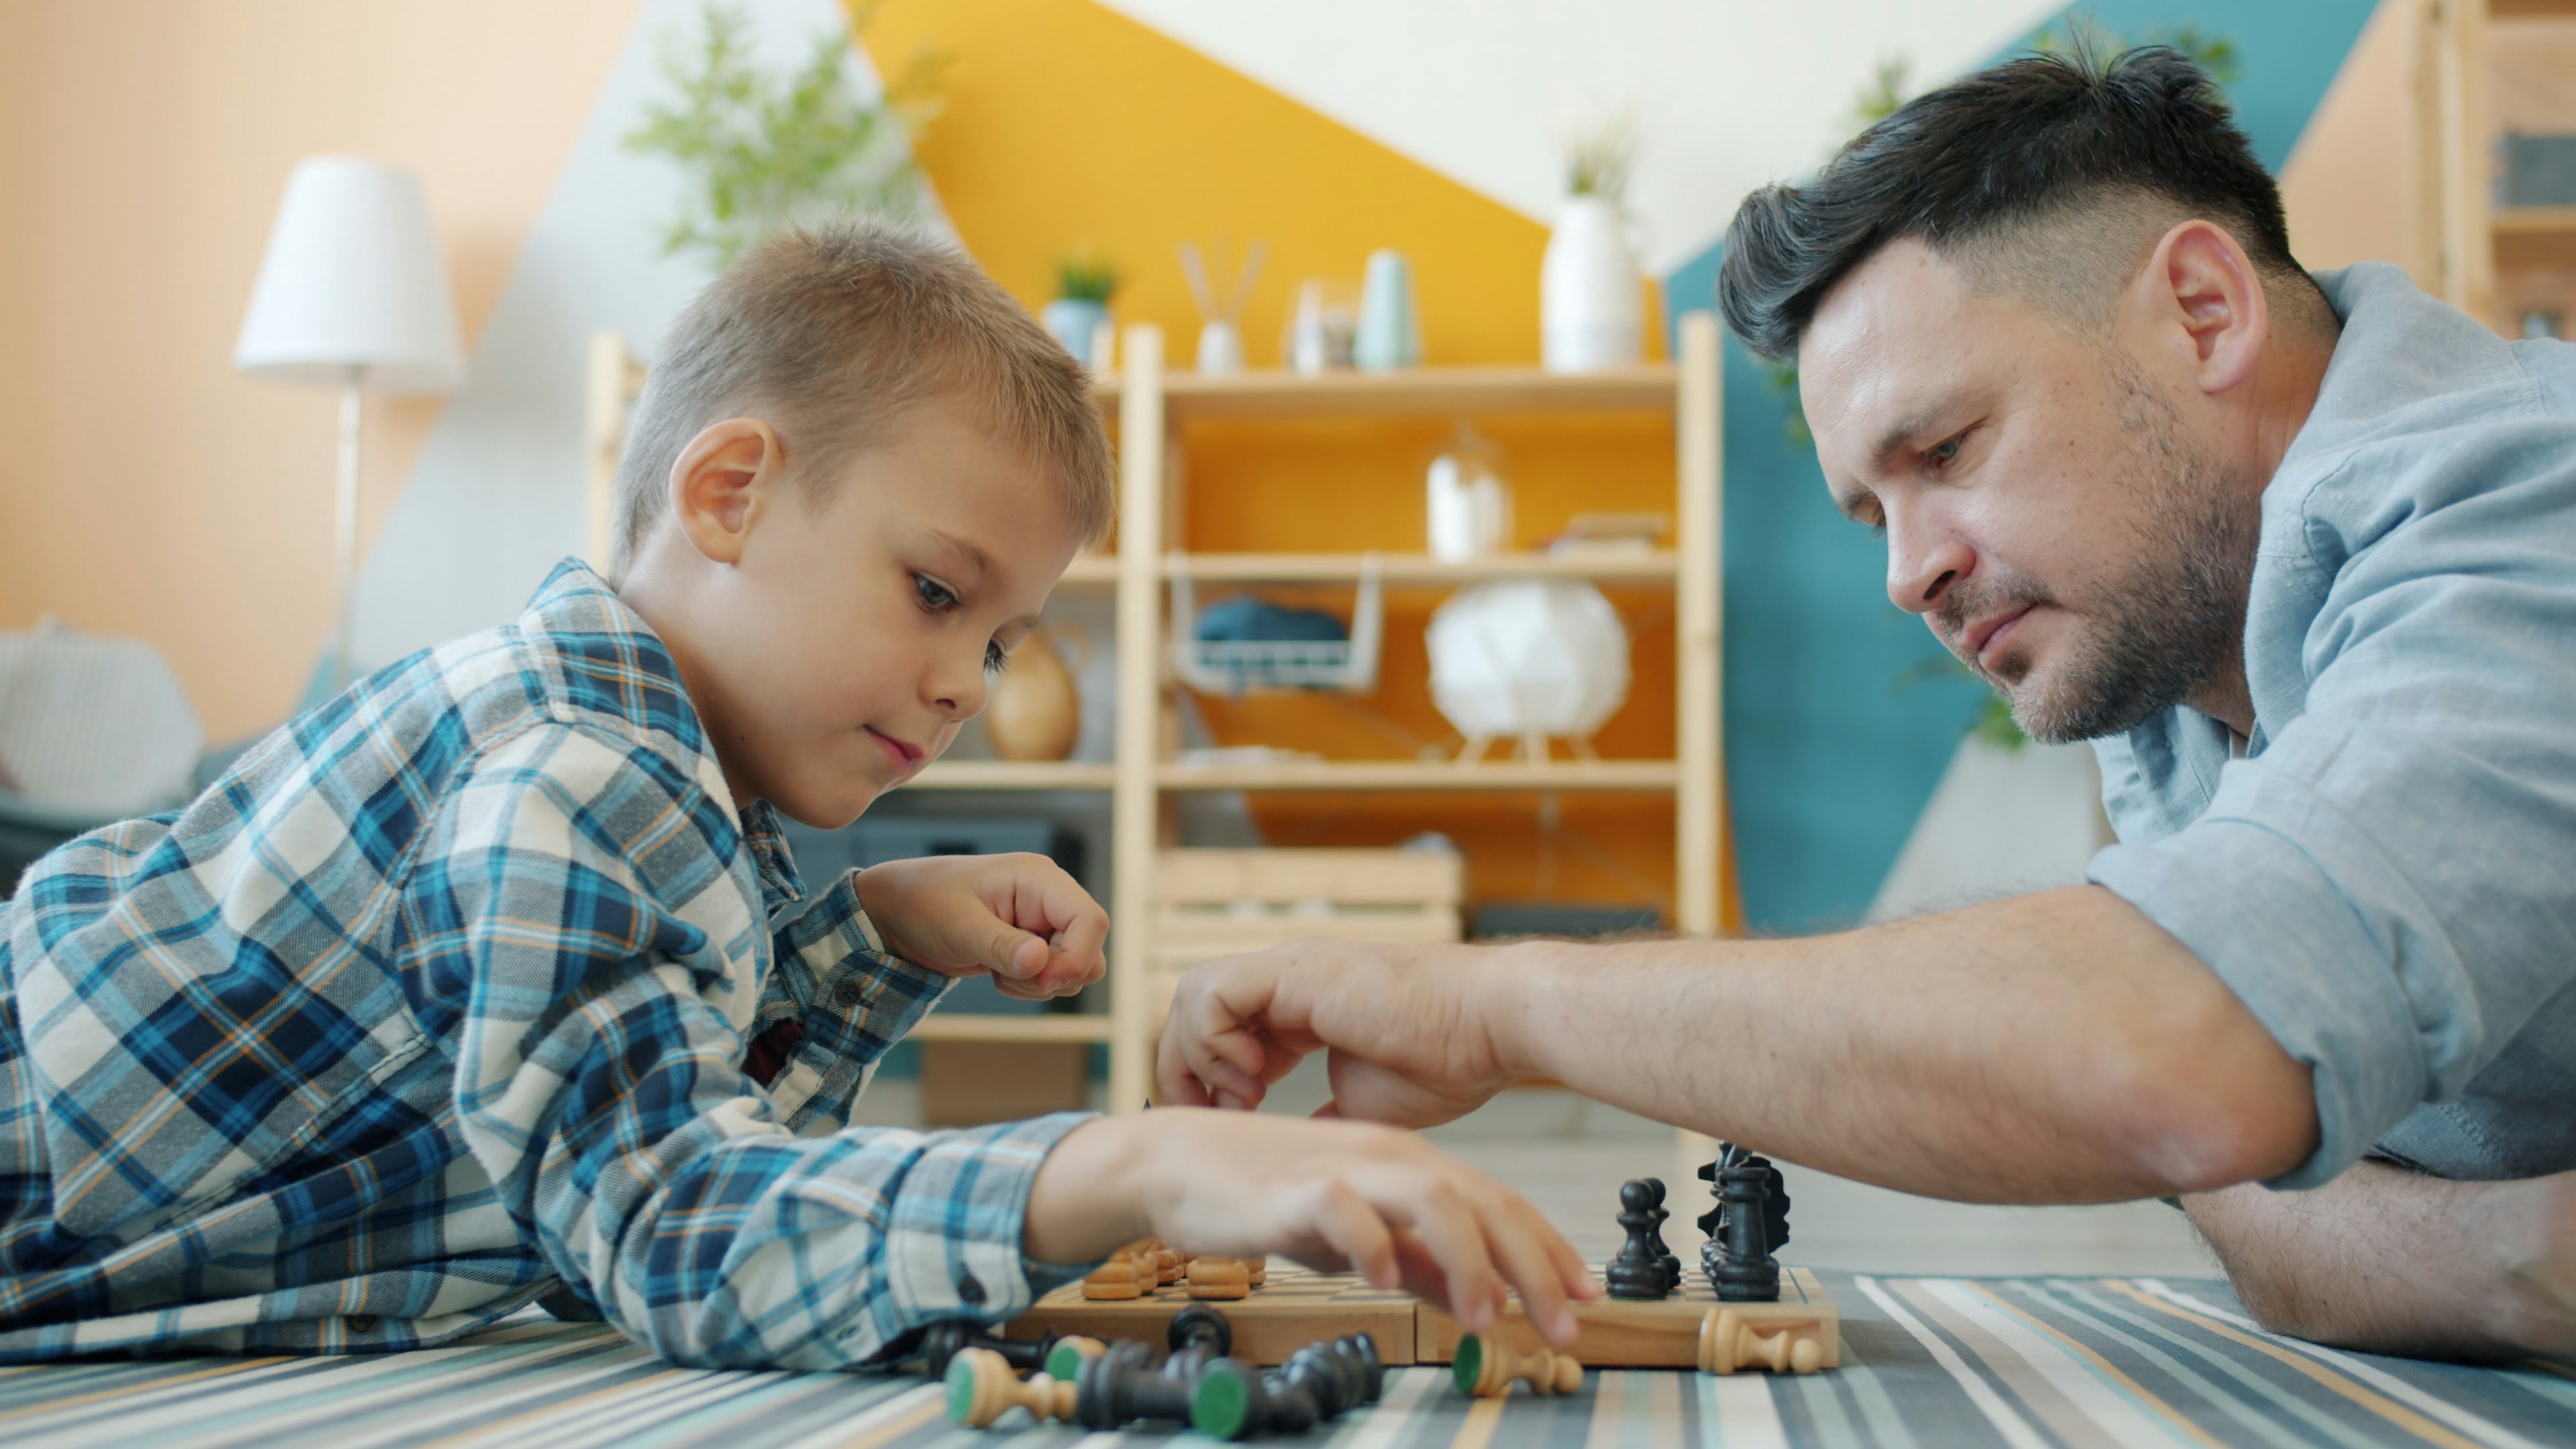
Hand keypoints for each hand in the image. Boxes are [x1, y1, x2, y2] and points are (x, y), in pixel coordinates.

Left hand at [852, 853, 1105, 999]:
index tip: (1041, 981)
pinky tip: (996, 972)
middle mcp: (1050, 897)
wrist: (897, 913)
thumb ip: (1000, 945)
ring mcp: (1044, 922)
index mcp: (1039, 878)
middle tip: (1007, 975)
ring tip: (996, 971)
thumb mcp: (958, 926)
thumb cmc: (924, 905)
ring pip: (1077, 968)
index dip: (1076, 958)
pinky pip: (1055, 977)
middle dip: (1054, 975)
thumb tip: (1040, 963)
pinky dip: (1030, 986)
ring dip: (1039, 984)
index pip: (1091, 920)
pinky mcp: (1035, 944)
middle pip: (1090, 949)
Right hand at [1026, 1108, 1599, 1345]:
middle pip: (1480, 1202)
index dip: (1547, 1251)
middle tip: (1562, 1329)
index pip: (1497, 1204)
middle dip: (1532, 1267)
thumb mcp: (1357, 1236)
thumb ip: (1415, 1261)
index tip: (1584, 1299)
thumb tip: (1474, 1296)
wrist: (1177, 1164)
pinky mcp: (1295, 1187)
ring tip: (1486, 1317)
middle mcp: (1389, 1157)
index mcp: (1409, 1164)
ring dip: (1468, 1258)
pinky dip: (1374, 1242)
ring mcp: (1344, 1166)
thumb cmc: (1267, 1196)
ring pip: (1430, 1198)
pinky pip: (1345, 1209)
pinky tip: (1388, 1280)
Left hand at [1158, 937, 1525, 1125]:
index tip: (1225, 1127)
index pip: (1220, 1031)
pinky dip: (1215, 1041)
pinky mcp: (1293, 970)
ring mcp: (1288, 968)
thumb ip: (1319, 1117)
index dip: (1207, 1080)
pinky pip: (1212, 994)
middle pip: (1193, 1010)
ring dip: (1198, 1056)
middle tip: (1206, 1119)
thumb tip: (1294, 1149)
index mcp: (1301, 1007)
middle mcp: (1286, 980)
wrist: (1491, 1027)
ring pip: (1193, 996)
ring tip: (1241, 1099)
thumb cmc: (1448, 1063)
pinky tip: (1254, 1079)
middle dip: (1184, 1068)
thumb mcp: (1363, 1106)